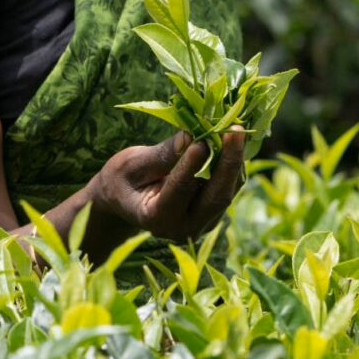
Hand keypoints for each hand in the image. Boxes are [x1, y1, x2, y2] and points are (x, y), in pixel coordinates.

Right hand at [88, 127, 244, 242]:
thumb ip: (161, 156)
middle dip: (229, 162)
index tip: (201, 140)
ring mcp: (200, 225)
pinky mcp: (212, 215)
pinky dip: (231, 164)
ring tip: (236, 128)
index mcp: (156, 219)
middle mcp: (182, 229)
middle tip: (235, 129)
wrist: (124, 200)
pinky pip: (228, 189)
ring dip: (234, 160)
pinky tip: (232, 141)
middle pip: (215, 197)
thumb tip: (190, 136)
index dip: (191, 165)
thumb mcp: (132, 165)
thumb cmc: (121, 179)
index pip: (180, 190)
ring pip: (226, 192)